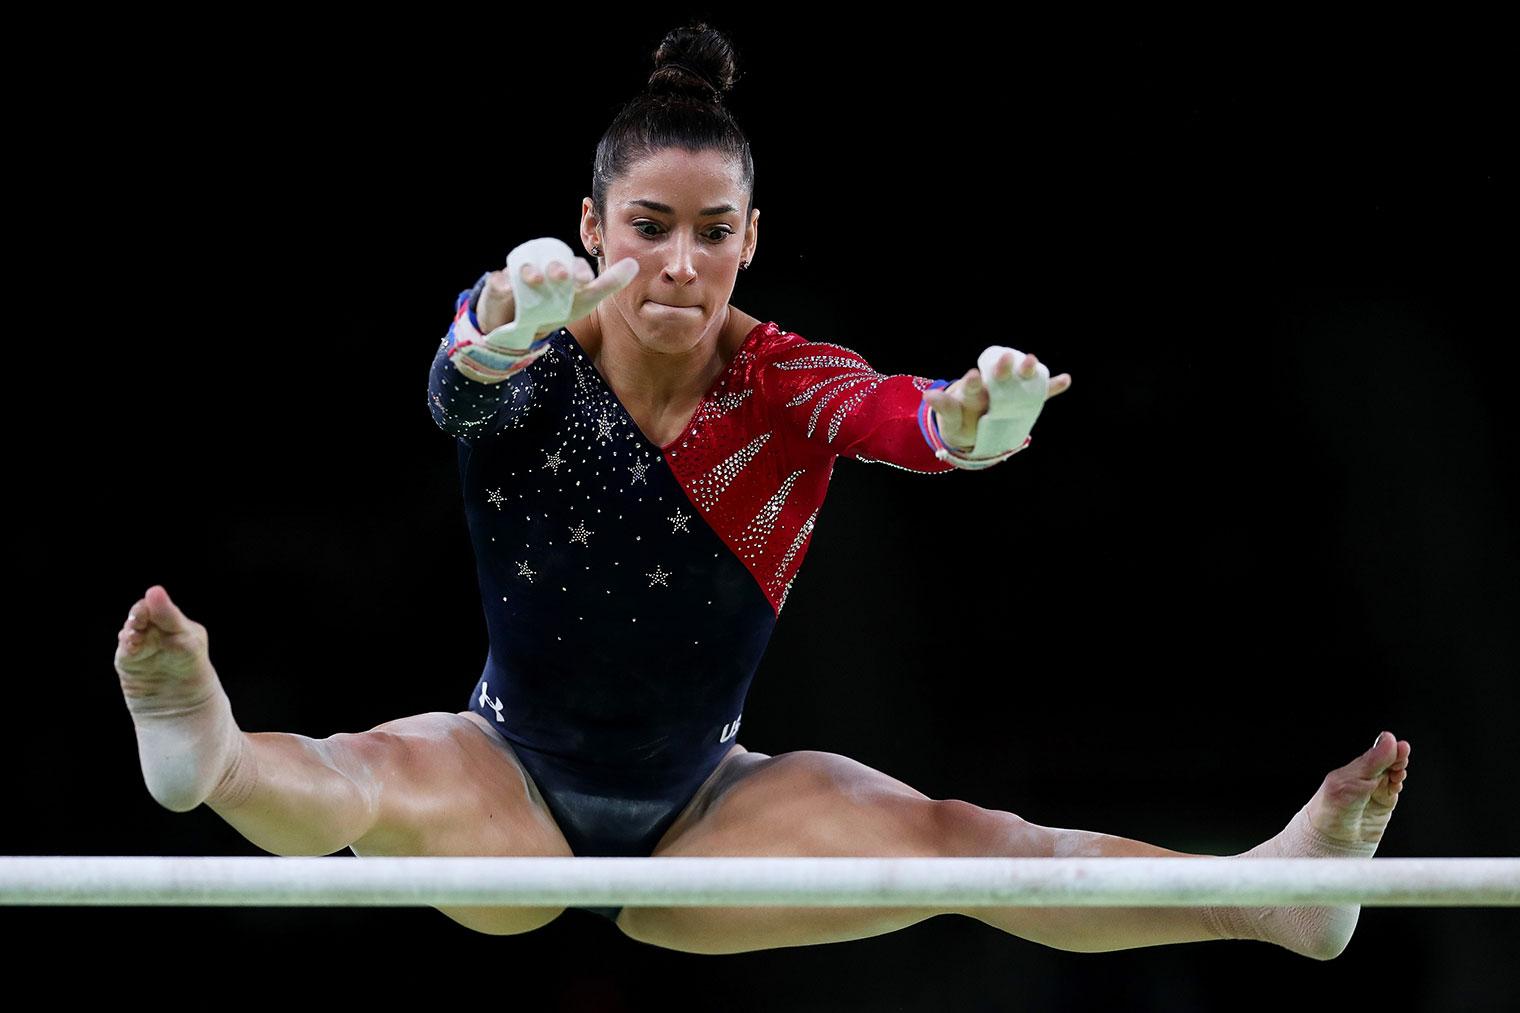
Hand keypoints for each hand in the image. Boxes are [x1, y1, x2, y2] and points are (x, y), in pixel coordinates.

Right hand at [478, 253, 639, 340]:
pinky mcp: (498, 286)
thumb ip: (608, 283)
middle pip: (549, 264)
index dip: (580, 272)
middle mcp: (542, 268)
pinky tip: (507, 287)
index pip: (574, 267)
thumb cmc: (555, 309)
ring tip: (535, 280)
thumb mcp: (584, 300)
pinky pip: (498, 282)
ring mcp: (518, 276)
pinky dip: (502, 283)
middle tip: (561, 277)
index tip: (585, 281)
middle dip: (557, 269)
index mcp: (564, 271)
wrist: (519, 327)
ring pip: (524, 268)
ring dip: (530, 272)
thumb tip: (635, 263)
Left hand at [922, 351, 1070, 450]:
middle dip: (1002, 369)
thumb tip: (928, 394)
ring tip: (1033, 361)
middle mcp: (992, 388)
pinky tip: (1065, 379)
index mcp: (974, 394)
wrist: (975, 426)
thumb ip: (945, 408)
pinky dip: (1050, 387)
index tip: (973, 375)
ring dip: (1027, 370)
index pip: (973, 386)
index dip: (973, 382)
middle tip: (1006, 358)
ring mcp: (1009, 393)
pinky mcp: (1023, 402)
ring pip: (1019, 380)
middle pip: (998, 377)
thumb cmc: (962, 420)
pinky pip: (1039, 394)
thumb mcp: (952, 419)